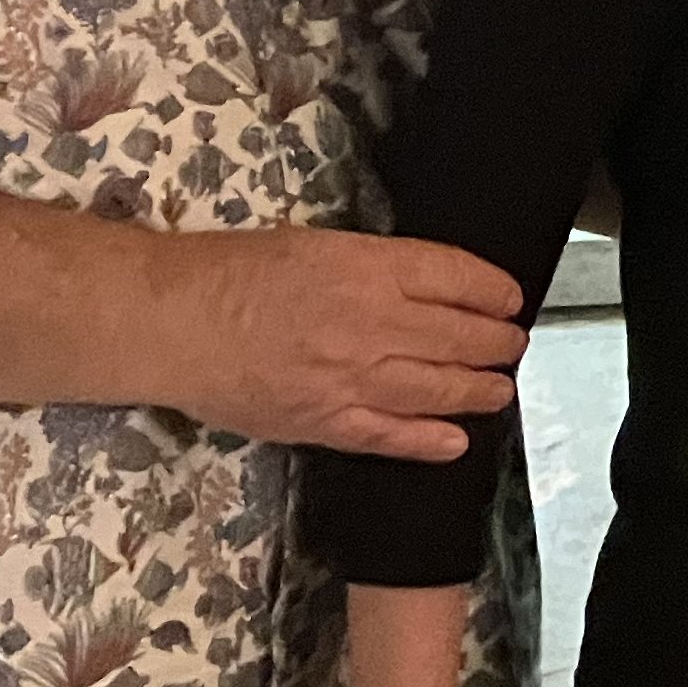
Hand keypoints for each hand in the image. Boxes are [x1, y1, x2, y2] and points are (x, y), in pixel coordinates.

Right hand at [154, 230, 525, 458]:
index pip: (455, 278)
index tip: (510, 299)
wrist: (173, 323)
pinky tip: (456, 442)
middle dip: (496, 343)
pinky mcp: (324, 422)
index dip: (493, 291)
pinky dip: (429, 442)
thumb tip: (418, 285)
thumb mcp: (317, 244)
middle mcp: (373, 323)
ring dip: (478, 390)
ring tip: (499, 389)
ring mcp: (351, 378)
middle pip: (458, 335)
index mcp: (371, 268)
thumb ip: (373, 267)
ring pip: (437, 388)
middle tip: (514, 346)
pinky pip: (389, 436)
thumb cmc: (233, 272)